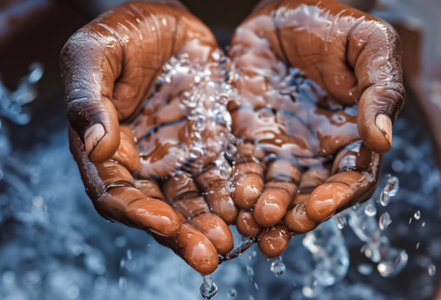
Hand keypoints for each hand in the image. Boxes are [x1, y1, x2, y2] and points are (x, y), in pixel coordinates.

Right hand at [61, 2, 235, 274]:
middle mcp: (143, 160)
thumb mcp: (95, 55)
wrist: (167, 17)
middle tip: (207, 255)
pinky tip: (249, 211)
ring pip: (194, 199)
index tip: (164, 223)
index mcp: (107, 147)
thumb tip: (97, 147)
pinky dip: (233, 196)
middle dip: (183, 234)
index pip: (117, 193)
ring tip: (233, 241)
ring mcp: (178, 154)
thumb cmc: (123, 31)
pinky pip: (221, 175)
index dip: (138, 213)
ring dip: (211, 223)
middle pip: (159, 207)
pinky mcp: (208, 144)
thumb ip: (89, 100)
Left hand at [228, 0, 403, 256]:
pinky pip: (244, 168)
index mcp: (352, 135)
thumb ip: (381, 90)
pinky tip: (235, 199)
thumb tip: (382, 140)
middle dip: (295, 214)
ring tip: (253, 222)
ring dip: (266, 210)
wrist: (282, 12)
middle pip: (309, 195)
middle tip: (279, 225)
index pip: (351, 178)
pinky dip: (240, 187)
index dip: (338, 197)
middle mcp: (317, 149)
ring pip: (275, 189)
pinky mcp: (249, 137)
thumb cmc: (330, 25)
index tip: (318, 207)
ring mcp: (281, 146)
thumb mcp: (369, 45)